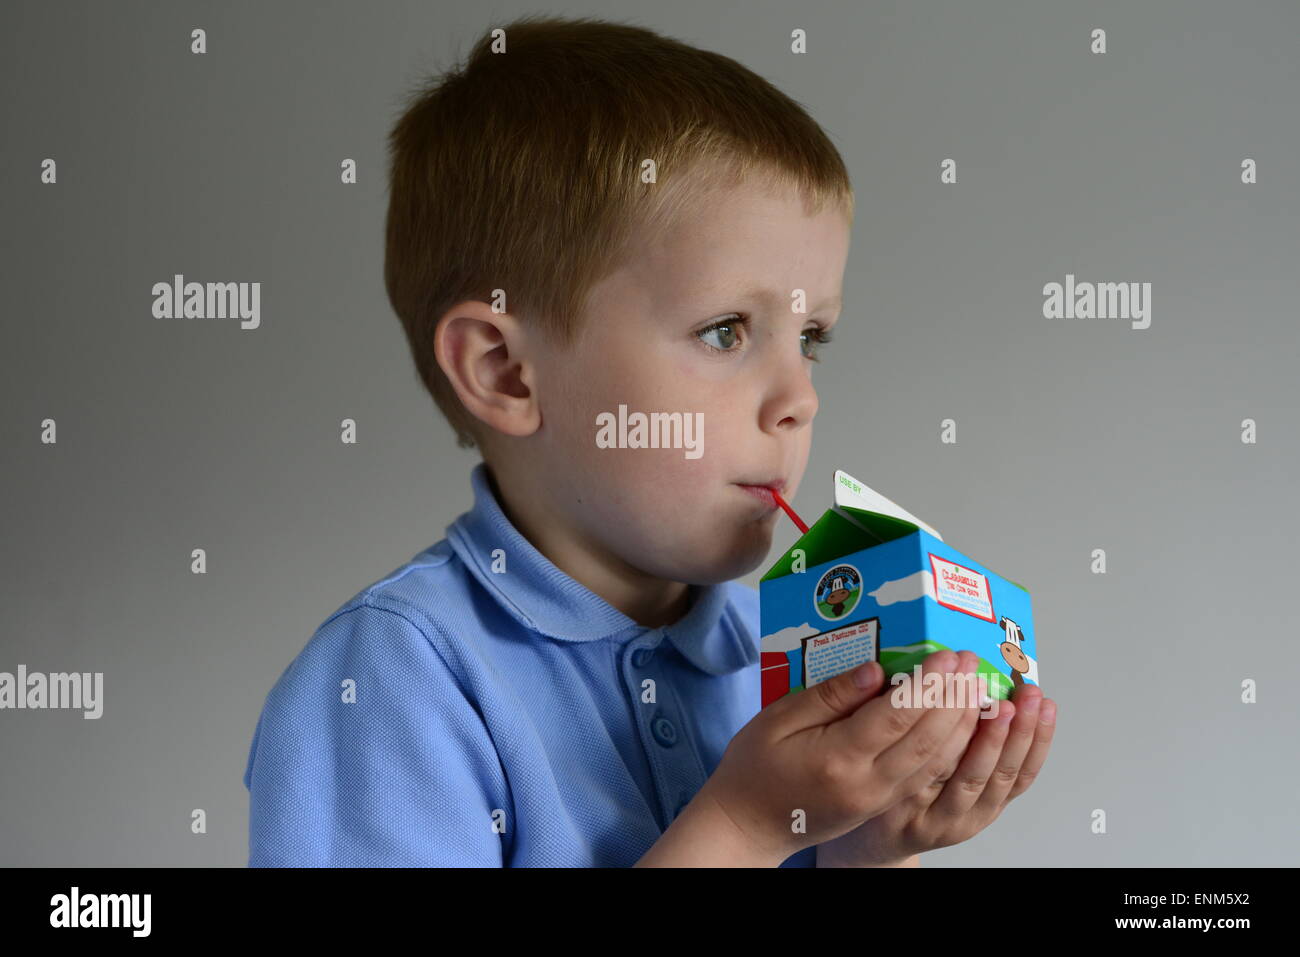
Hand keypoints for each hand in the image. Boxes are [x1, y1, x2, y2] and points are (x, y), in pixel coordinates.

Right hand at [700, 649, 975, 864]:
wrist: (748, 824)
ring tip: (975, 687)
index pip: (895, 717)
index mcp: (838, 758)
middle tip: (969, 662)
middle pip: (927, 740)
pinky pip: (927, 775)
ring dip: (961, 724)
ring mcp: (878, 799)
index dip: (927, 685)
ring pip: (935, 761)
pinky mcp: (883, 805)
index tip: (946, 655)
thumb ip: (828, 696)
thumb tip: (875, 671)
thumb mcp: (776, 720)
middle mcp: (867, 783)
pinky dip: (950, 748)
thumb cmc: (754, 768)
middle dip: (954, 698)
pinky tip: (959, 723)